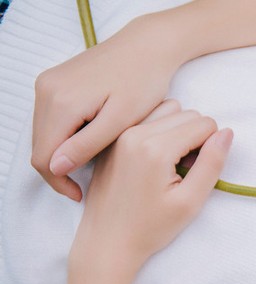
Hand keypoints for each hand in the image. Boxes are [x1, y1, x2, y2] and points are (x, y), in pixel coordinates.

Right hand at [32, 16, 184, 200]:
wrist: (147, 46)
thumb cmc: (143, 81)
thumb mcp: (121, 119)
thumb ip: (87, 144)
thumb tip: (56, 167)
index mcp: (60, 101)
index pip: (43, 157)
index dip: (58, 182)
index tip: (80, 195)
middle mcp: (45, 90)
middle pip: (40, 146)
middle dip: (59, 170)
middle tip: (86, 187)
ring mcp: (47, 83)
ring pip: (44, 134)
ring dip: (62, 154)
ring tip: (92, 167)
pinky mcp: (55, 82)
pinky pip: (52, 119)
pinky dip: (65, 137)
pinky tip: (90, 145)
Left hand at [72, 100, 231, 278]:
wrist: (107, 242)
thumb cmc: (151, 228)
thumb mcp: (190, 202)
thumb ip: (212, 163)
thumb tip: (226, 133)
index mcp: (155, 148)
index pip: (204, 123)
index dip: (211, 146)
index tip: (196, 171)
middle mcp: (134, 132)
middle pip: (186, 113)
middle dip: (195, 137)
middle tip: (185, 169)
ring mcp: (119, 133)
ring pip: (166, 109)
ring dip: (177, 129)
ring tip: (170, 162)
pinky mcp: (111, 139)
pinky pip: (145, 118)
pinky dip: (158, 130)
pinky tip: (152, 160)